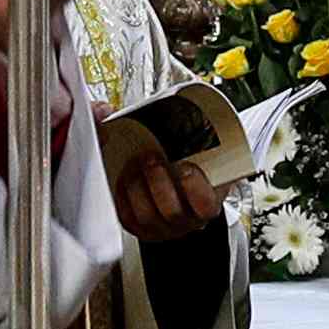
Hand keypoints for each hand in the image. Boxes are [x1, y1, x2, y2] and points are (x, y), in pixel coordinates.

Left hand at [103, 115, 227, 244]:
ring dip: (138, 187)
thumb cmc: (191, 167)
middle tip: (151, 157)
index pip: (206, 205)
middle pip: (172, 211)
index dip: (196, 189)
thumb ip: (191, 128)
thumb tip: (149, 101)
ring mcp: (160, 227)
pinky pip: (127, 217)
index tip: (187, 167)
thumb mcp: (204, 153)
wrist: (180, 190)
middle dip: (159, 183)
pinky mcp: (138, 226)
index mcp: (206, 203)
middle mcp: (184, 220)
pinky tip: (122, 178)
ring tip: (134, 163)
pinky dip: (122, 197)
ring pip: (147, 215)